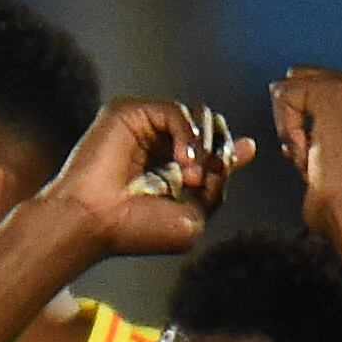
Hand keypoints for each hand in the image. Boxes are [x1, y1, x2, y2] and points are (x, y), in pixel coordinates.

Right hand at [41, 97, 252, 256]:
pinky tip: (184, 162)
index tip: (245, 150)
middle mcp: (158, 144)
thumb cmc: (136, 230)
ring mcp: (143, 127)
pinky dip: (188, 134)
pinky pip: (175, 111)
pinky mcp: (129, 113)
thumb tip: (246, 148)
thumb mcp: (193, 217)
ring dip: (204, 146)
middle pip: (209, 125)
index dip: (229, 147)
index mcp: (171, 168)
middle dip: (218, 149)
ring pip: (195, 115)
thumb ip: (219, 186)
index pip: (212, 146)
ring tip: (192, 177)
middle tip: (207, 177)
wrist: (95, 223)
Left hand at [270, 14, 341, 235]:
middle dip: (291, 117)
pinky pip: (285, 96)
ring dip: (287, 126)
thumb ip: (308, 134)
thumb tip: (278, 88)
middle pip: (304, 80)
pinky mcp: (338, 91)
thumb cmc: (337, 200)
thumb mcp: (322, 164)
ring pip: (289, 88)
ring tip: (312, 156)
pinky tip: (308, 151)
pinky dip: (285, 127)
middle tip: (311, 156)